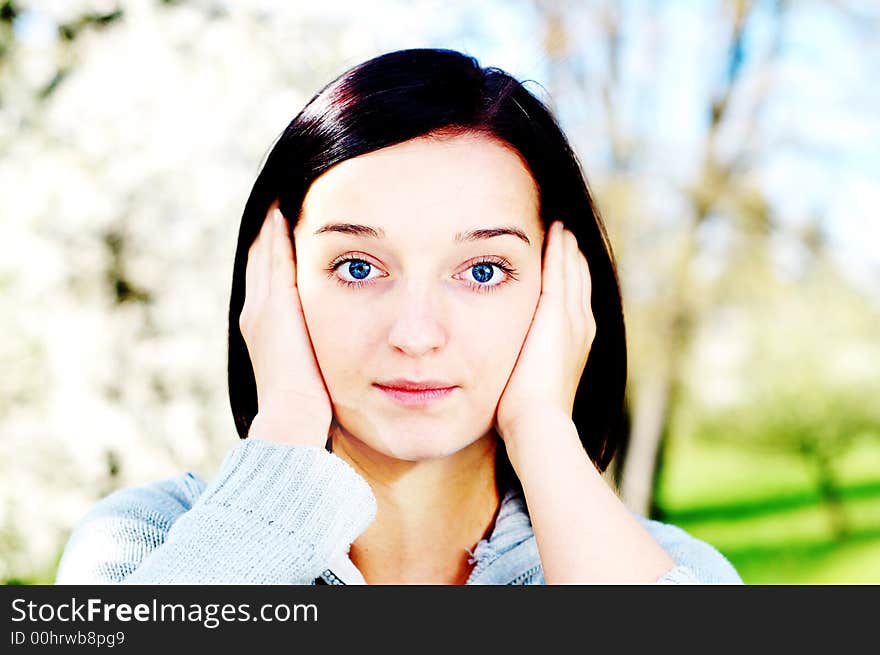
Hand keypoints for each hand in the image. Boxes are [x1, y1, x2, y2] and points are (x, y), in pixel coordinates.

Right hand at [239, 204, 332, 446]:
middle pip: (261, 254)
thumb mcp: (313, 368)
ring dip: (273, 222)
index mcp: (264, 325)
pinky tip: (287, 209)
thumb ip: (316, 346)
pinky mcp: (274, 307)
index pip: (268, 273)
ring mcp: (261, 307)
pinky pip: (274, 258)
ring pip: (264, 251)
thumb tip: (333, 340)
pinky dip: (277, 233)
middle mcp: (255, 311)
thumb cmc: (309, 406)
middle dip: (272, 225)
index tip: (288, 218)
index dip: (275, 245)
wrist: (292, 422)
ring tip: (285, 191)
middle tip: (284, 191)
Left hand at [495, 220, 595, 448]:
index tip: (561, 261)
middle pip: (579, 281)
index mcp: (575, 344)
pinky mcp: (558, 313)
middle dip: (570, 258)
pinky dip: (559, 249)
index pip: (573, 302)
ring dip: (566, 248)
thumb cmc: (523, 415)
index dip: (568, 280)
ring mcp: (573, 319)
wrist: (537, 423)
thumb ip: (518, 368)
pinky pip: (561, 270)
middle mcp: (582, 328)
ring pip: (573, 271)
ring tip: (560, 227)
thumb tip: (501, 371)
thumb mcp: (524, 384)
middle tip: (564, 233)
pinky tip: (553, 229)